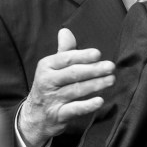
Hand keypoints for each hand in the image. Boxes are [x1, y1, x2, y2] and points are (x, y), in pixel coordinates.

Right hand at [18, 28, 114, 146]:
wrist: (35, 116)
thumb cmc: (49, 86)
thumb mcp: (52, 68)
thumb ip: (63, 51)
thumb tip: (65, 31)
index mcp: (46, 66)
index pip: (66, 59)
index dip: (82, 56)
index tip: (98, 54)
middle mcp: (47, 81)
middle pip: (72, 74)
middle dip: (93, 70)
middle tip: (110, 66)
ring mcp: (52, 99)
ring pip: (76, 90)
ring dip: (95, 85)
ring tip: (111, 80)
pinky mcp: (58, 115)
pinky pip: (74, 109)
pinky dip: (87, 105)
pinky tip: (100, 101)